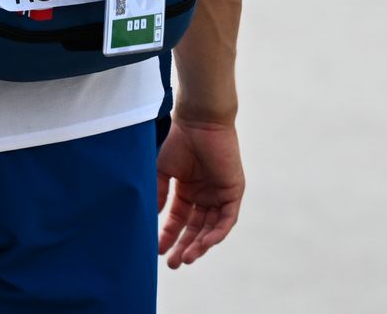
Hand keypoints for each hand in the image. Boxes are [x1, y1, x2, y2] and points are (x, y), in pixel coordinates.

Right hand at [156, 116, 242, 267]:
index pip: (179, 219)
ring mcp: (219, 194)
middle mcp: (204, 195)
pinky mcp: (233, 192)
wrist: (199, 121)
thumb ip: (159, 193)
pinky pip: (227, 219)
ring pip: (211, 228)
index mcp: (187, 190)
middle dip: (184, 246)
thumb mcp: (163, 170)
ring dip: (199, 244)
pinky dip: (217, 233)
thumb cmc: (178, 140)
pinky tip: (204, 243)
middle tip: (173, 264)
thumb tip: (153, 217)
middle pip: (195, 228)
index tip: (157, 249)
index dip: (169, 235)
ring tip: (186, 258)